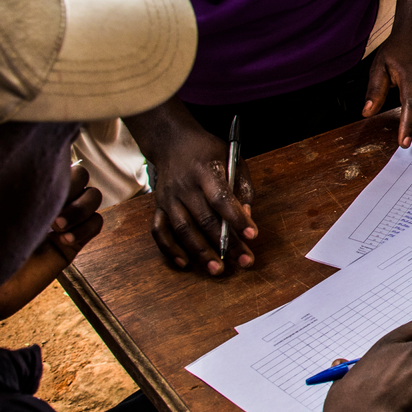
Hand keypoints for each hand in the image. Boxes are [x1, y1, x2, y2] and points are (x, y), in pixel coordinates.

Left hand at [0, 165, 104, 334]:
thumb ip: (1, 194)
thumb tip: (7, 168)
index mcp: (28, 188)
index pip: (57, 160)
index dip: (57, 169)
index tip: (37, 190)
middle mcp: (50, 201)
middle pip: (82, 174)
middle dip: (72, 189)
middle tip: (49, 213)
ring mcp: (64, 221)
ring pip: (94, 196)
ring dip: (81, 209)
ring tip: (58, 229)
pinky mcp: (72, 244)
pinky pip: (97, 223)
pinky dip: (86, 229)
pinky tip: (64, 242)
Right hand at [132, 100, 255, 274]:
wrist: (172, 142)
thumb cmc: (208, 152)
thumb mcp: (232, 159)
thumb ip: (242, 187)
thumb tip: (247, 217)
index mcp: (205, 170)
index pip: (221, 198)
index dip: (236, 218)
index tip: (252, 235)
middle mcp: (184, 186)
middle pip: (204, 219)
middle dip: (225, 243)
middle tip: (243, 261)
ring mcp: (168, 198)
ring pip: (182, 229)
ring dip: (200, 252)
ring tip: (217, 269)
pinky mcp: (158, 206)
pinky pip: (159, 231)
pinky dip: (169, 249)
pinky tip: (184, 263)